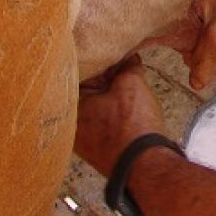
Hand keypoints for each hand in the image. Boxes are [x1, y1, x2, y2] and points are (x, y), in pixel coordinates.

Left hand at [74, 55, 166, 176]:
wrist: (146, 165)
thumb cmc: (134, 127)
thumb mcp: (132, 84)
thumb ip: (127, 66)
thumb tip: (129, 57)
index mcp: (70, 104)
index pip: (77, 70)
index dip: (95, 57)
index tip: (107, 49)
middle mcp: (70, 123)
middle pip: (84, 88)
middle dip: (102, 76)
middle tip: (119, 62)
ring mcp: (83, 137)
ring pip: (94, 104)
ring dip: (108, 93)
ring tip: (126, 81)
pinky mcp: (97, 146)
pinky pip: (101, 119)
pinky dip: (112, 110)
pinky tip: (128, 103)